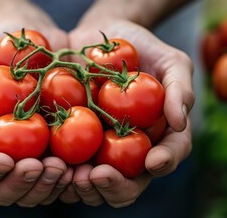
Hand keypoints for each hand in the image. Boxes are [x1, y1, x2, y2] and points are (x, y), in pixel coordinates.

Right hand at [0, 129, 73, 206]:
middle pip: (1, 192)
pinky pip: (56, 180)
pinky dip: (66, 180)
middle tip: (37, 166)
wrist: (23, 48)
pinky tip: (76, 167)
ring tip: (60, 167)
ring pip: (31, 193)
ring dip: (45, 186)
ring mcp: (23, 160)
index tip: (4, 160)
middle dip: (19, 184)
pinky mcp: (48, 154)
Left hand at [66, 19, 193, 206]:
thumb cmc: (141, 48)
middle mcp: (125, 150)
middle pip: (125, 185)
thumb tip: (179, 121)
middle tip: (99, 175)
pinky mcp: (66, 140)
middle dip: (114, 187)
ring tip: (71, 174)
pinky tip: (46, 162)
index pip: (164, 159)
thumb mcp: (170, 61)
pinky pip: (60, 164)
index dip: (162, 164)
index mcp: (154, 138)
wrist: (99, 38)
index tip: (153, 161)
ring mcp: (96, 148)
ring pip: (91, 184)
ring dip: (81, 188)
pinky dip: (54, 170)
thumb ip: (179, 89)